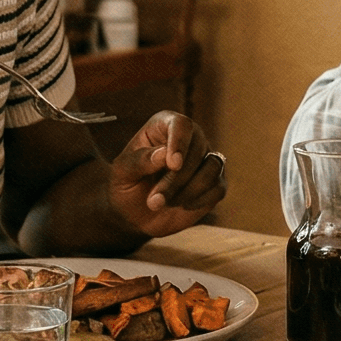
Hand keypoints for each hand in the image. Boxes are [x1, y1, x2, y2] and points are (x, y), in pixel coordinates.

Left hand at [107, 111, 226, 236]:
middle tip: (155, 200)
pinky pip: (218, 187)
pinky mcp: (215, 182)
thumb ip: (139, 161)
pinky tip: (182, 205)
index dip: (179, 142)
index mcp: (164, 126)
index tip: (173, 164)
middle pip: (197, 148)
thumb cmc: (127, 186)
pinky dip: (200, 199)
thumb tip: (163, 155)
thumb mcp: (122, 173)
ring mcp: (205, 159)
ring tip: (165, 203)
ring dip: (189, 190)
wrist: (136, 215)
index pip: (181, 124)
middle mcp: (190, 138)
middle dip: (176, 179)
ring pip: (212, 167)